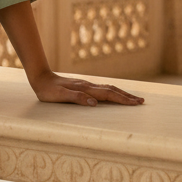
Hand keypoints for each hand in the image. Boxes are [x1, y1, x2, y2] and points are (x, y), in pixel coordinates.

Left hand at [30, 70, 144, 106]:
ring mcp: (86, 85)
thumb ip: (77, 98)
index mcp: (85, 89)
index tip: (136, 103)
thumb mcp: (59, 96)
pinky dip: (112, 92)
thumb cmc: (48, 90)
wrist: (40, 77)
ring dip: (121, 93)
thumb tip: (94, 103)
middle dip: (127, 96)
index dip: (123, 99)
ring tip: (132, 98)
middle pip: (112, 90)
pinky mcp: (83, 86)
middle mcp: (88, 86)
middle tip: (141, 101)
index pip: (108, 95)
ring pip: (108, 89)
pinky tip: (113, 95)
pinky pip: (102, 89)